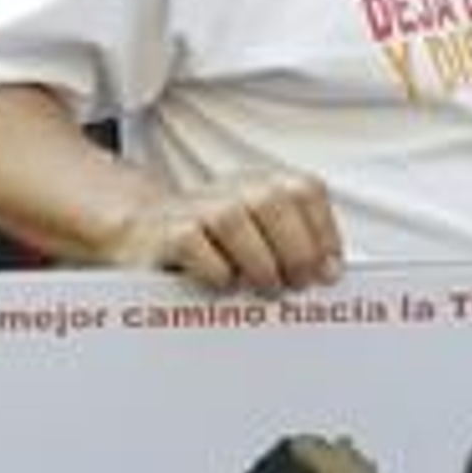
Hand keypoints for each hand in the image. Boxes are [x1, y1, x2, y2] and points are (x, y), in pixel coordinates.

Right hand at [108, 169, 341, 294]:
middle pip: (274, 200)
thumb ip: (293, 247)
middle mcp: (231, 188)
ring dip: (259, 261)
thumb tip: (330, 274)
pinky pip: (192, 242)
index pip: (304, 189)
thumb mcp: (256, 236)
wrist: (140, 233)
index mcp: (260, 184)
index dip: (323, 230)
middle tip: (298, 284)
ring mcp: (196, 206)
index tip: (330, 271)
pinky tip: (224, 285)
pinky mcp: (166, 232)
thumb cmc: (210, 245)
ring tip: (266, 288)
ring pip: (233, 217)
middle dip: (296, 249)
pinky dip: (216, 269)